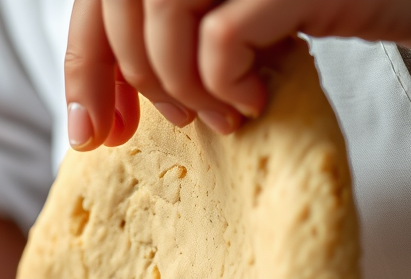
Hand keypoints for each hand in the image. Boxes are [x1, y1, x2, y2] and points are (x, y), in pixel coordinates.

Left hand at [64, 0, 410, 143]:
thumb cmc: (326, 8)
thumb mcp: (232, 23)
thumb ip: (169, 42)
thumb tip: (92, 114)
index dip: (84, 67)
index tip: (93, 133)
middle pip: (122, 0)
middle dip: (128, 80)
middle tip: (168, 124)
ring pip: (164, 11)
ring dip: (177, 84)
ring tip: (216, 116)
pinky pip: (222, 33)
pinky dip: (223, 81)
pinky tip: (253, 99)